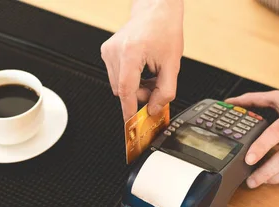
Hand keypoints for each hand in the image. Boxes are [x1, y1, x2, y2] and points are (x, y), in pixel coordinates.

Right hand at [100, 0, 183, 120]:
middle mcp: (115, 51)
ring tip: (149, 74)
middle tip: (155, 85)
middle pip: (122, 90)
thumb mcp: (172, 64)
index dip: (129, 109)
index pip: (126, 90)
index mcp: (131, 52)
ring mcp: (108, 51)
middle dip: (139, 95)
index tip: (131, 124)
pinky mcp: (106, 52)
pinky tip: (140, 69)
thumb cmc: (164, 30)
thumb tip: (154, 109)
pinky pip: (115, 77)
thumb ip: (165, 92)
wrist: (156, 11)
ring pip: (118, 86)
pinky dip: (129, 79)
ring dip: (134, 87)